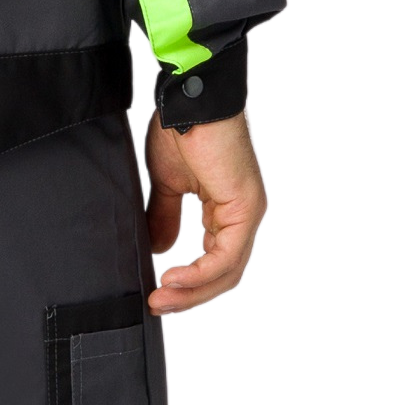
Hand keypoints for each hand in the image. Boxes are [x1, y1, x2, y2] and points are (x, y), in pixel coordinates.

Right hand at [143, 106, 268, 313]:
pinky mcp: (247, 210)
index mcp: (227, 210)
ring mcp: (249, 214)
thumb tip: (158, 248)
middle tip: (157, 306)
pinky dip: (199, 274)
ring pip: (227, 273)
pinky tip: (173, 278)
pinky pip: (226, 257)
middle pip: (224, 276)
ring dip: (192, 292)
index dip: (186, 285)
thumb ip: (165, 217)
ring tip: (161, 298)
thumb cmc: (182, 128)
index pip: (214, 263)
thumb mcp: (167, 183)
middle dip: (189, 297)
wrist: (191, 98)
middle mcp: (243, 216)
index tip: (155, 293)